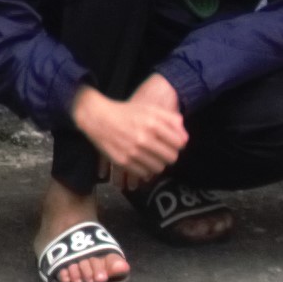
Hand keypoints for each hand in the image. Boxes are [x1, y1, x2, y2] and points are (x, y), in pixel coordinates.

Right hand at [73, 80, 189, 184]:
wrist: (97, 117)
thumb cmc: (126, 113)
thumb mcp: (150, 109)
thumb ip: (171, 119)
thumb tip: (185, 138)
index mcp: (153, 124)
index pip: (180, 143)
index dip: (178, 143)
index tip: (172, 142)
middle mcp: (143, 138)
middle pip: (171, 157)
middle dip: (169, 155)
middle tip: (162, 151)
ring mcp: (132, 151)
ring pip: (159, 168)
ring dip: (158, 163)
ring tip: (151, 156)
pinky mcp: (122, 161)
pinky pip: (144, 173)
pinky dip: (145, 169)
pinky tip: (140, 160)